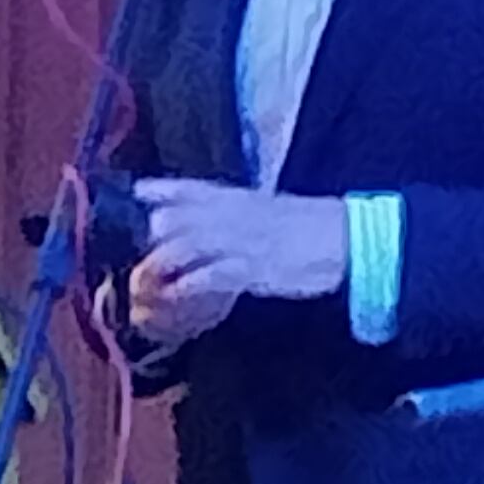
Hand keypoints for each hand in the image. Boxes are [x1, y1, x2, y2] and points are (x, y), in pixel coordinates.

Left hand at [128, 178, 349, 342]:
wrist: (344, 238)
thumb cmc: (307, 226)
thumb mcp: (267, 208)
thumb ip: (236, 209)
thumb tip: (212, 214)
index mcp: (235, 197)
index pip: (188, 187)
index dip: (160, 190)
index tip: (138, 192)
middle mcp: (229, 215)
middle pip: (173, 219)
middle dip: (152, 237)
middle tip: (141, 254)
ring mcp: (238, 242)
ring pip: (183, 247)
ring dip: (161, 264)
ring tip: (149, 281)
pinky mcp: (249, 269)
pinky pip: (208, 277)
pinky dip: (187, 287)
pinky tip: (176, 295)